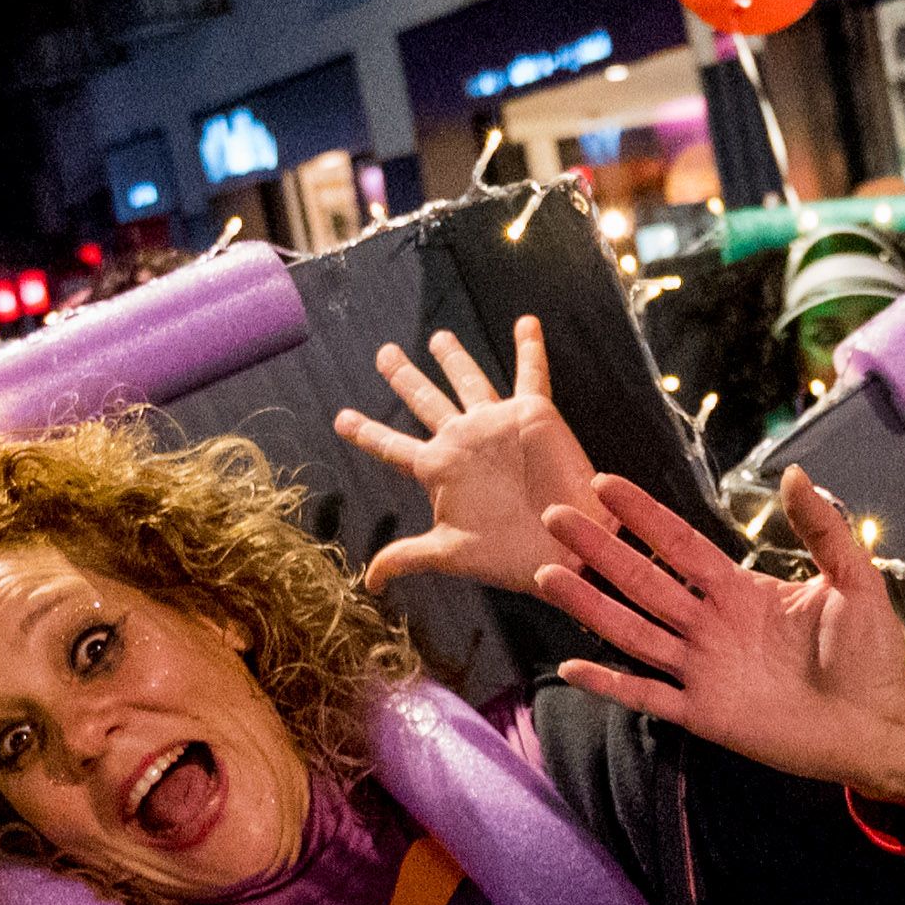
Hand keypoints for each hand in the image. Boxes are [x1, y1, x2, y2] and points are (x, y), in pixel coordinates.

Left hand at [337, 317, 599, 599]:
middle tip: (384, 353)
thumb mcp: (448, 552)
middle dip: (404, 377)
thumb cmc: (510, 554)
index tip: (341, 419)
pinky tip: (527, 322)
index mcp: (439, 470)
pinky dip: (529, 348)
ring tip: (438, 336)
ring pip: (469, 380)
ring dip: (455, 357)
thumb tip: (367, 582)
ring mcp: (495, 425)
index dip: (367, 432)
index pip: (392, 446)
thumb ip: (405, 556)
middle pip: (425, 401)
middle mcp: (463, 442)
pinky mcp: (530, 415)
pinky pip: (530, 374)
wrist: (563, 547)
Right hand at [538, 469, 904, 806]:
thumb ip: (824, 529)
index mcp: (741, 590)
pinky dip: (609, 685)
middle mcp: (711, 625)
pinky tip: (572, 667)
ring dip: (590, 605)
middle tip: (554, 516)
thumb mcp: (854, 580)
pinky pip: (646, 696)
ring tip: (546, 573)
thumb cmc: (872, 655)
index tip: (604, 484)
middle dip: (599, 549)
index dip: (643, 515)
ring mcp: (702, 669)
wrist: (879, 725)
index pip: (680, 544)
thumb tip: (794, 472)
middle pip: (643, 580)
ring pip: (633, 630)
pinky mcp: (703, 713)